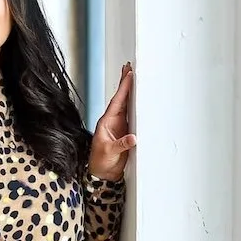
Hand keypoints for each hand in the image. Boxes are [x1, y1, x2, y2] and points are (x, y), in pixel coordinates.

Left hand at [88, 62, 136, 181]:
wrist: (102, 174)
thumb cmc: (101, 162)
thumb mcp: (110, 153)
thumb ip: (121, 145)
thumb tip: (133, 137)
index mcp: (106, 122)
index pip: (117, 101)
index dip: (123, 88)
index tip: (129, 75)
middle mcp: (112, 120)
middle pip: (120, 98)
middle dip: (125, 83)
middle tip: (129, 67)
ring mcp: (119, 125)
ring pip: (126, 104)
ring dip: (130, 90)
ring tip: (133, 76)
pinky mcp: (125, 131)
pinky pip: (131, 113)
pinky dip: (135, 103)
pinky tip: (139, 97)